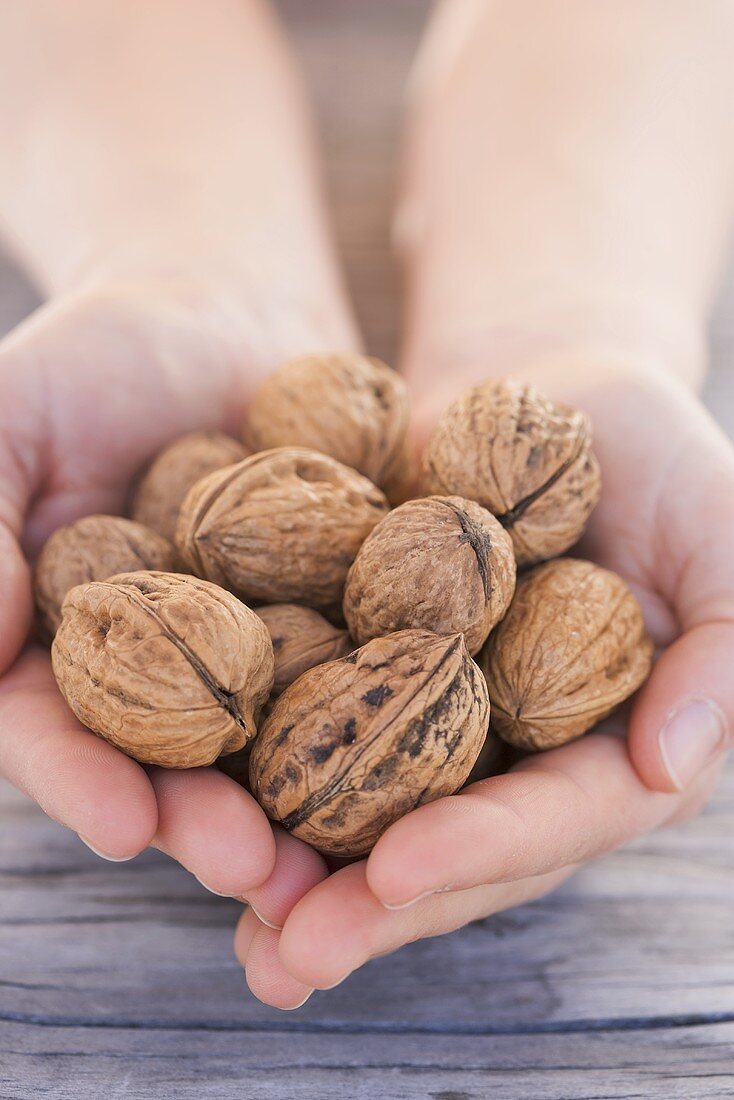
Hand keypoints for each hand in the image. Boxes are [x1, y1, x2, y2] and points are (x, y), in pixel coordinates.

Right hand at [0, 267, 335, 890]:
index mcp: (62, 645)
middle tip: (256, 869)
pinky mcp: (336, 619)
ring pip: (272, 747)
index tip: (125, 829)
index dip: (83, 782)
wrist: (221, 310)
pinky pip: (358, 672)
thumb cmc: (93, 359)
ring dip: (304, 809)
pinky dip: (384, 717)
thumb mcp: (8, 419)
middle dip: (209, 822)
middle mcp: (156, 671)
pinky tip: (431, 760)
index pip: (53, 729)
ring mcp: (252, 653)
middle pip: (172, 765)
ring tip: (347, 862)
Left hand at [235, 361, 732, 1006]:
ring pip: (373, 813)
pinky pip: (315, 726)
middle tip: (288, 959)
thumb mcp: (722, 537)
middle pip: (451, 847)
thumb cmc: (654, 453)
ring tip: (234, 932)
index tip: (394, 874)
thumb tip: (673, 766)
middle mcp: (522, 756)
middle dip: (373, 906)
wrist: (545, 381)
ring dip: (302, 873)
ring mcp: (443, 721)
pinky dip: (259, 773)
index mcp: (613, 747)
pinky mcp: (371, 670)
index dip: (482, 850)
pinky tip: (194, 810)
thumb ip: (725, 654)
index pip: (556, 818)